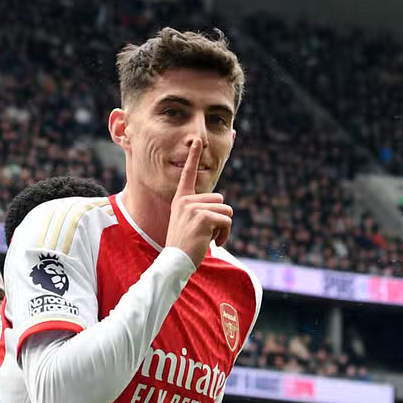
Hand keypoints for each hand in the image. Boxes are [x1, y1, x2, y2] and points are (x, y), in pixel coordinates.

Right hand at [165, 139, 231, 265]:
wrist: (175, 261)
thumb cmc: (184, 245)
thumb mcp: (189, 223)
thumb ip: (201, 210)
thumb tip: (222, 206)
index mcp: (181, 199)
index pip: (188, 174)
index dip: (193, 156)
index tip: (196, 141)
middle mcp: (186, 200)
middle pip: (220, 200)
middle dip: (220, 218)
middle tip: (207, 233)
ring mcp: (194, 208)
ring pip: (226, 210)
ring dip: (224, 227)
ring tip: (210, 238)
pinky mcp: (203, 217)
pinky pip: (227, 221)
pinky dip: (225, 234)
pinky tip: (213, 243)